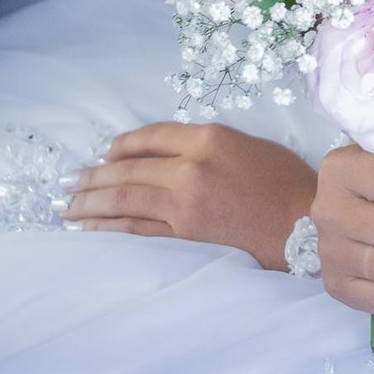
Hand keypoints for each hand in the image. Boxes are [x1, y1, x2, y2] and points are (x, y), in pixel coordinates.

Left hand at [60, 122, 317, 270]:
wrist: (305, 226)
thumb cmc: (285, 183)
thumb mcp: (248, 145)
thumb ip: (206, 144)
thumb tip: (165, 155)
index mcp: (209, 138)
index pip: (151, 136)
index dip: (122, 144)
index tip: (104, 152)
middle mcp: (191, 167)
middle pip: (129, 170)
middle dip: (93, 177)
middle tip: (68, 182)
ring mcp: (185, 204)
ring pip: (125, 200)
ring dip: (91, 202)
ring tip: (67, 205)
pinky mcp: (185, 236)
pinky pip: (136, 231)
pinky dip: (108, 229)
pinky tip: (90, 228)